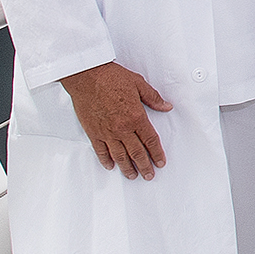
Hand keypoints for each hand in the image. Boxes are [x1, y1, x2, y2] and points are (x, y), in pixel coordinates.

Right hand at [60, 61, 171, 179]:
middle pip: (136, 152)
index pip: (150, 140)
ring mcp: (106, 132)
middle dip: (144, 165)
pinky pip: (101, 151)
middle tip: (149, 175)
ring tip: (132, 176)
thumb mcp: (139, 84)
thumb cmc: (112, 78)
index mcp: (136, 117)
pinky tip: (111, 166)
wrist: (87, 77)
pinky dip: (106, 160)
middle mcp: (122, 128)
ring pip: (119, 155)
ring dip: (127, 167)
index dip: (156, 153)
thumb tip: (167, 106)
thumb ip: (154, 98)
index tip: (160, 162)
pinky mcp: (93, 132)